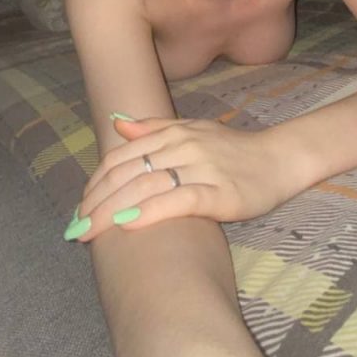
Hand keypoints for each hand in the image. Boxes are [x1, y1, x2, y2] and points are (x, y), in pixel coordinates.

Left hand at [70, 115, 291, 239]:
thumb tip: (117, 123)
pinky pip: (178, 200)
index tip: (79, 209)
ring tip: (92, 232)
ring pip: (145, 186)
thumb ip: (154, 129)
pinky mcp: (220, 192)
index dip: (95, 183)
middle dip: (97, 202)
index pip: (121, 158)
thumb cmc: (234, 150)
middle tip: (76, 229)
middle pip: (127, 173)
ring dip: (112, 211)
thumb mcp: (193, 131)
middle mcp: (182, 146)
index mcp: (172, 134)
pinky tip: (129, 224)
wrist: (279, 159)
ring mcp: (201, 168)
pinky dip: (150, 211)